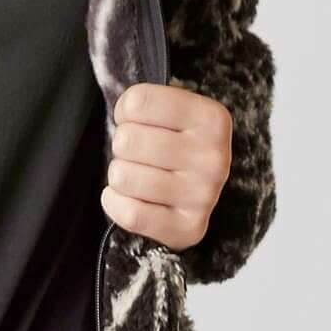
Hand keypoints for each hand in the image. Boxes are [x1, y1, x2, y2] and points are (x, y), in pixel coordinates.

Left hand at [101, 81, 231, 248]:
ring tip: (138, 174)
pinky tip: (129, 198)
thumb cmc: (175, 144)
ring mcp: (204, 196)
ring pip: (124, 177)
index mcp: (212, 118)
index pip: (137, 102)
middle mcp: (214, 157)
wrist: (197, 193)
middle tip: (139, 153)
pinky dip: (117, 203)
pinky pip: (130, 214)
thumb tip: (126, 110)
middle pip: (127, 140)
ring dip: (120, 175)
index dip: (126, 111)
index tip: (138, 120)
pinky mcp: (189, 229)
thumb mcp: (171, 112)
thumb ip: (147, 102)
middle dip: (123, 146)